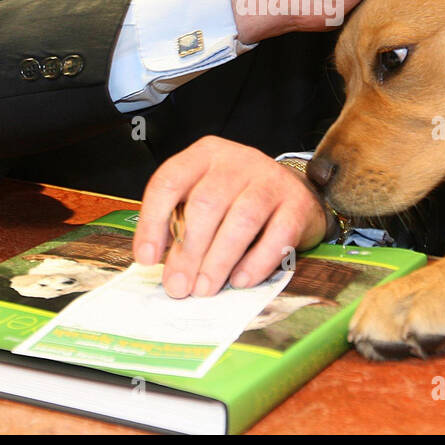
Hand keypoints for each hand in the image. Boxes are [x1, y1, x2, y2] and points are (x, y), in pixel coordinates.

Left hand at [134, 136, 327, 297]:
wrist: (297, 192)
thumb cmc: (238, 200)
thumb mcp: (206, 198)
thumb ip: (181, 224)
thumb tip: (164, 268)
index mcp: (205, 155)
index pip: (170, 181)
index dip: (153, 222)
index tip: (147, 259)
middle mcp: (238, 161)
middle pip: (206, 203)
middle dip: (188, 251)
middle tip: (178, 286)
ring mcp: (271, 180)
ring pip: (242, 219)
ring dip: (219, 260)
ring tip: (204, 289)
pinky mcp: (297, 205)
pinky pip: (277, 236)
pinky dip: (256, 262)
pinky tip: (239, 281)